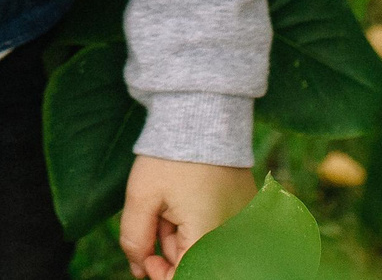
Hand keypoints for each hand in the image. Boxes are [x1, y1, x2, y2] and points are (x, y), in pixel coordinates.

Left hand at [118, 156, 256, 279]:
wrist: (202, 117)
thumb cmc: (170, 157)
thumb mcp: (142, 196)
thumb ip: (135, 238)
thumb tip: (139, 269)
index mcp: (207, 236)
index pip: (184, 276)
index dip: (160, 273)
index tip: (146, 254)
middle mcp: (231, 234)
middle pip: (194, 261)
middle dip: (169, 247)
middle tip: (160, 215)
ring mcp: (241, 222)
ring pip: (204, 245)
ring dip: (183, 234)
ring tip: (175, 201)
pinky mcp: (245, 210)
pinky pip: (218, 229)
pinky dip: (199, 222)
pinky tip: (190, 199)